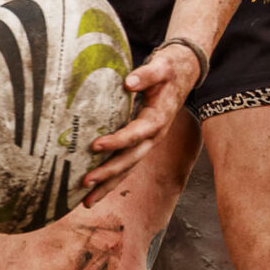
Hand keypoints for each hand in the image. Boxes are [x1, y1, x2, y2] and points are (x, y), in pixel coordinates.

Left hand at [86, 43, 192, 203]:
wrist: (183, 74)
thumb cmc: (169, 70)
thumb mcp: (161, 67)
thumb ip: (146, 75)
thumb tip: (129, 82)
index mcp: (158, 119)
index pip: (136, 134)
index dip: (117, 141)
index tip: (95, 145)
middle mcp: (154, 136)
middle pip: (130, 159)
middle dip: (109, 173)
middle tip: (86, 182)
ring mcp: (148, 143)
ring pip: (128, 169)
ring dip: (108, 185)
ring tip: (86, 202)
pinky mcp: (141, 143)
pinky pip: (126, 165)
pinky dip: (111, 179)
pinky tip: (94, 191)